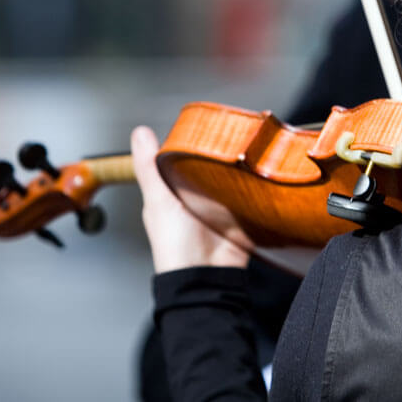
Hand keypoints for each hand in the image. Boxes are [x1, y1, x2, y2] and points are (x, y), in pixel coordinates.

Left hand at [130, 126, 249, 272]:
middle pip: (208, 169)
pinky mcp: (240, 219)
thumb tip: (140, 132)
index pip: (180, 160)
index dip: (190, 143)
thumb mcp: (158, 201)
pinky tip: (261, 174)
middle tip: (235, 133)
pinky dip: (255, 190)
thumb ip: (148, 168)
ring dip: (239, 171)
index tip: (205, 121)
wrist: (207, 280)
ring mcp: (218, 210)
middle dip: (220, 155)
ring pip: (230, 181)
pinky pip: (249, 199)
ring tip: (252, 149)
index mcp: (172, 194)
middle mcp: (195, 200)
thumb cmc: (175, 247)